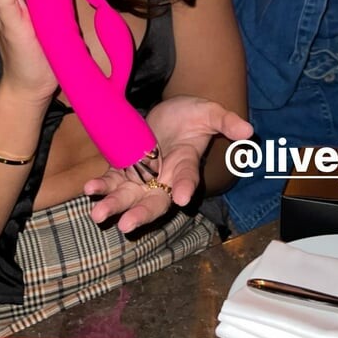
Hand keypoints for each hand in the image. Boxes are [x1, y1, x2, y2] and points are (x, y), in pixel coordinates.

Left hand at [84, 96, 251, 233]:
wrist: (170, 113)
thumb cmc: (192, 116)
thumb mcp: (209, 112)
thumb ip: (225, 121)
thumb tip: (249, 130)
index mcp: (186, 164)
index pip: (187, 178)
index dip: (185, 187)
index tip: (182, 198)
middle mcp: (164, 177)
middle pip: (154, 201)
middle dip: (141, 213)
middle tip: (128, 224)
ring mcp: (142, 175)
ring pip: (128, 197)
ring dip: (113, 205)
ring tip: (98, 214)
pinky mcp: (124, 167)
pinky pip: (111, 181)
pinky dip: (100, 186)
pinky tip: (89, 190)